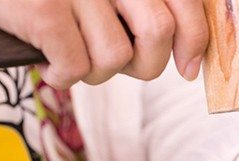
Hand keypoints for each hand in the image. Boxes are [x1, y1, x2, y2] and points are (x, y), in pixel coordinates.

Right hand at [0, 0, 207, 87]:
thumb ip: (142, 10)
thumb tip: (187, 56)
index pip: (183, 2)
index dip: (194, 40)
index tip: (188, 67)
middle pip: (158, 32)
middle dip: (144, 63)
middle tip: (117, 62)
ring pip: (116, 56)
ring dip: (94, 70)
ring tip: (70, 53)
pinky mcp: (44, 9)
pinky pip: (77, 67)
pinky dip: (62, 76)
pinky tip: (48, 62)